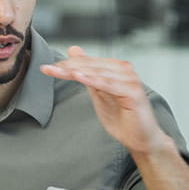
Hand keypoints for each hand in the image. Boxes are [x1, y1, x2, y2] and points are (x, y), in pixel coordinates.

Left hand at [41, 46, 170, 156]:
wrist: (141, 138)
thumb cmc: (122, 118)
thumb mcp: (98, 93)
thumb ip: (87, 73)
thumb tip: (74, 51)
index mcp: (117, 68)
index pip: (88, 63)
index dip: (67, 64)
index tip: (47, 68)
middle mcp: (126, 71)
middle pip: (91, 66)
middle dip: (68, 67)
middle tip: (47, 68)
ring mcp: (131, 80)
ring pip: (98, 73)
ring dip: (76, 71)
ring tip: (58, 71)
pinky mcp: (133, 92)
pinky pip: (109, 84)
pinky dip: (93, 79)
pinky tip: (78, 76)